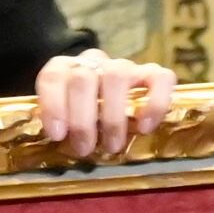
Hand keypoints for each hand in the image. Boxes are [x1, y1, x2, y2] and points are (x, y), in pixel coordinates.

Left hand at [36, 50, 176, 158]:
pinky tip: (145, 127)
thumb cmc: (85, 115)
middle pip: (84, 79)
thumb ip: (60, 125)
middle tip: (85, 149)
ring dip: (113, 117)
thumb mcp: (65, 118)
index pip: (54, 76)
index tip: (57, 135)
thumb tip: (59, 142)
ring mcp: (124, 66)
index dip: (53, 105)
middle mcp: (94, 63)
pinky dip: (154, 104)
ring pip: (117, 76)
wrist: (110, 97)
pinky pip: (160, 78)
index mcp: (66, 69)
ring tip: (112, 145)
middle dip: (83, 119)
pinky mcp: (152, 73)